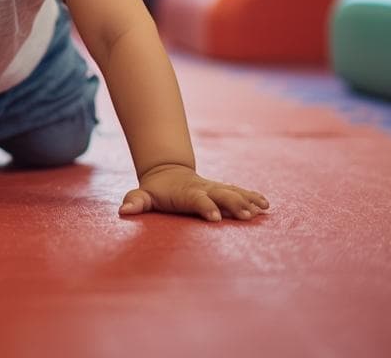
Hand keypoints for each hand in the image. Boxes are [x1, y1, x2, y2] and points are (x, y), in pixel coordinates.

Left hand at [120, 164, 268, 221]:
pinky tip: (266, 206)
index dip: (206, 207)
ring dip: (247, 200)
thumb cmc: (155, 190)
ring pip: (233, 192)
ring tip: (262, 210)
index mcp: (187, 192)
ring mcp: (214, 188)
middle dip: (234, 204)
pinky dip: (252, 197)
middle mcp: (204, 189)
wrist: (167, 171)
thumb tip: (124, 210)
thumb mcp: (143, 195)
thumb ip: (136, 201)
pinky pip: (239, 192)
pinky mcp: (222, 190)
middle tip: (247, 216)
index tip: (215, 218)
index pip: (198, 200)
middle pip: (221, 195)